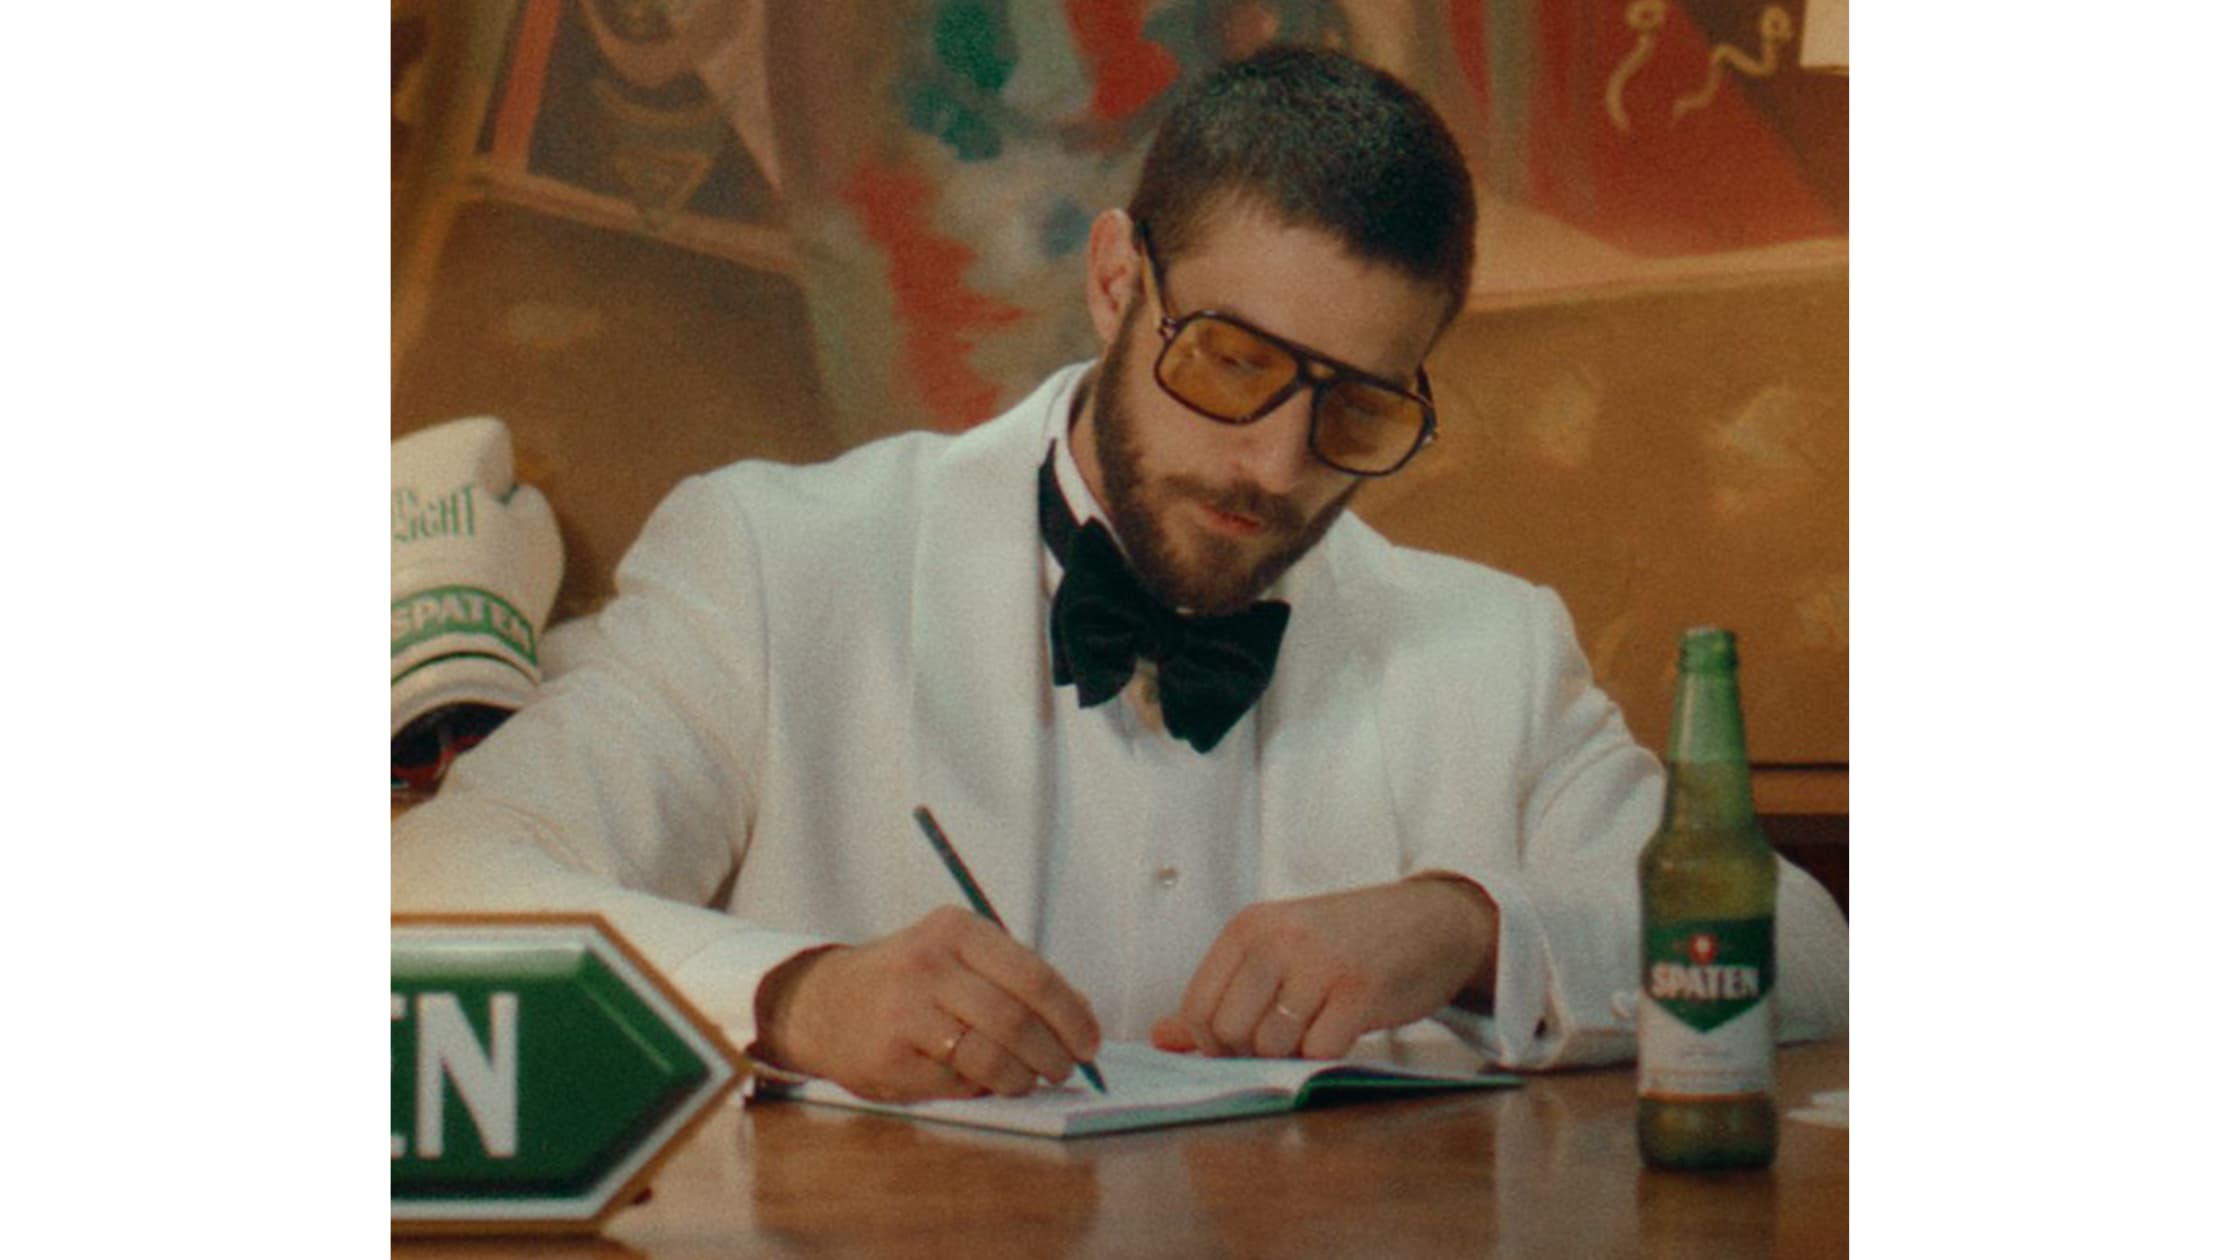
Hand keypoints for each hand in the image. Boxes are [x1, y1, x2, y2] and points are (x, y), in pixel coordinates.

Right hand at [752, 906, 1102, 1101]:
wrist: (822, 1003)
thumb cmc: (908, 981)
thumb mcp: (956, 955)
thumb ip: (1012, 978)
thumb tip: (1081, 1017)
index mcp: (957, 929)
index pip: (1034, 976)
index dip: (1072, 1016)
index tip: (1090, 1041)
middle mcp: (929, 963)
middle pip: (1016, 1020)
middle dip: (1054, 1054)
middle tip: (1064, 1068)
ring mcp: (905, 1011)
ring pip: (991, 1057)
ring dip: (1023, 1078)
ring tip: (1027, 1080)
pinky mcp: (891, 1057)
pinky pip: (957, 1082)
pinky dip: (980, 1088)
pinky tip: (978, 1081)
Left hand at [1151, 876, 1496, 1059]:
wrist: (1430, 919)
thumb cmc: (1346, 939)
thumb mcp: (1276, 950)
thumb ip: (1220, 992)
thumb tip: (1162, 1038)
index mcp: (1248, 928)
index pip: (1197, 1007)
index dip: (1211, 1042)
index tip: (1241, 1042)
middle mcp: (1277, 941)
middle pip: (1227, 1032)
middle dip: (1248, 1053)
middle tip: (1284, 1039)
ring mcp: (1318, 965)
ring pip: (1270, 1046)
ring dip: (1290, 1054)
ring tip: (1316, 1026)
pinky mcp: (1359, 992)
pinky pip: (1318, 1051)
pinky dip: (1326, 1054)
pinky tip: (1342, 1028)